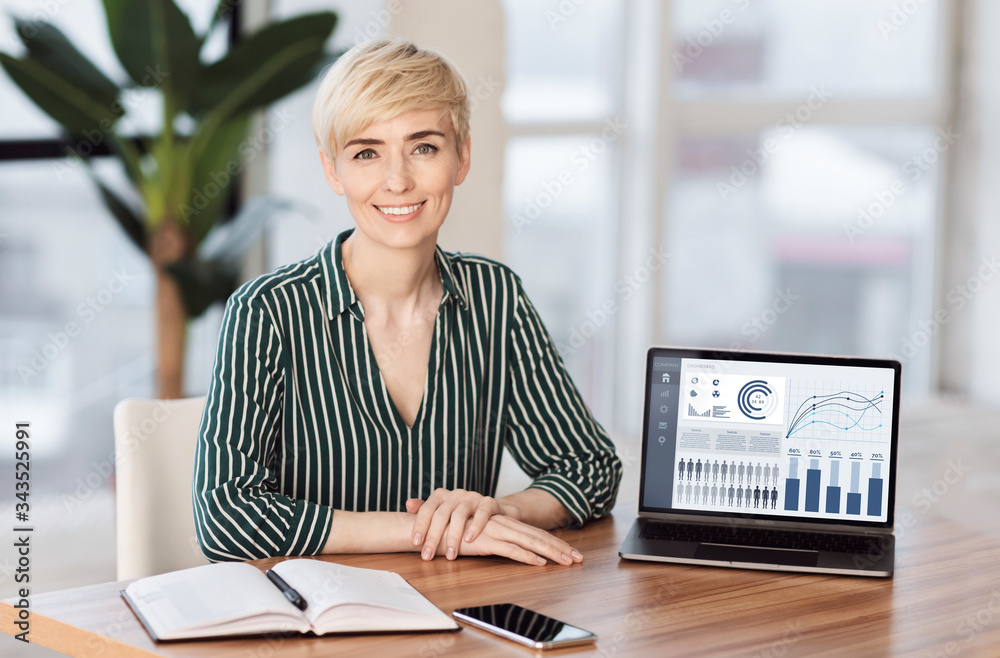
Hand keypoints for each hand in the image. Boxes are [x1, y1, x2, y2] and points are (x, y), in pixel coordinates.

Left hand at [406, 488, 506, 561]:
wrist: (489, 510)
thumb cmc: (460, 514)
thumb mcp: (441, 511)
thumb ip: (424, 510)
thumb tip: (408, 504)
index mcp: (441, 495)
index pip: (427, 509)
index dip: (420, 525)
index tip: (415, 543)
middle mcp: (455, 494)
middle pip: (441, 514)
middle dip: (433, 537)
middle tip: (428, 556)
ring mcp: (472, 497)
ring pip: (459, 515)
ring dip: (453, 537)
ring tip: (450, 555)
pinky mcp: (489, 503)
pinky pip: (482, 514)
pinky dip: (475, 527)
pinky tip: (469, 540)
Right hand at [454, 514, 583, 565]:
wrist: (429, 526)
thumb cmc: (451, 533)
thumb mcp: (477, 536)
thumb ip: (492, 538)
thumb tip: (509, 547)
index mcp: (503, 522)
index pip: (534, 532)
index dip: (554, 541)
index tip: (570, 552)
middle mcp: (503, 524)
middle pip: (538, 536)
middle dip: (560, 547)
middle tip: (579, 558)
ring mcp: (495, 531)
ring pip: (530, 541)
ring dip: (551, 552)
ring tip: (567, 561)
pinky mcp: (485, 541)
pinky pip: (510, 549)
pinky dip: (527, 556)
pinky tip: (540, 562)